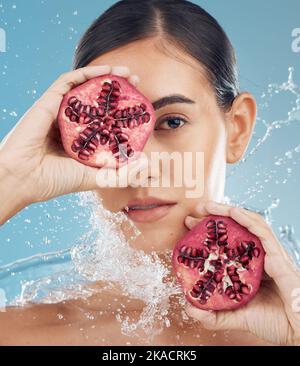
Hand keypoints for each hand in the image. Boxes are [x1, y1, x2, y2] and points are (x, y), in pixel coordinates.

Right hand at [0, 65, 142, 222]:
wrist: (24, 178)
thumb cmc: (56, 180)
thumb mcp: (95, 178)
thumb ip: (120, 173)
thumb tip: (146, 162)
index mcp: (80, 139)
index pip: (104, 119)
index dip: (122, 110)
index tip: (139, 105)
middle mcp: (71, 122)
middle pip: (97, 100)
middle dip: (118, 89)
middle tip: (137, 83)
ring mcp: (59, 110)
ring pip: (84, 87)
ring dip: (106, 76)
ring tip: (127, 73)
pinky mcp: (48, 101)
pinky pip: (69, 81)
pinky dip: (87, 72)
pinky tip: (107, 70)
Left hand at [184, 201, 299, 344]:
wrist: (297, 331)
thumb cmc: (272, 322)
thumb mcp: (236, 317)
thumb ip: (213, 314)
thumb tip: (189, 307)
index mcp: (247, 267)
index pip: (226, 242)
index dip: (209, 232)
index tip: (190, 227)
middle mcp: (258, 257)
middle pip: (236, 229)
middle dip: (215, 216)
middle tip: (196, 210)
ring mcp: (269, 254)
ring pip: (249, 224)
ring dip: (228, 211)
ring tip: (209, 205)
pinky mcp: (278, 256)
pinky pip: (262, 232)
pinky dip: (247, 219)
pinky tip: (232, 212)